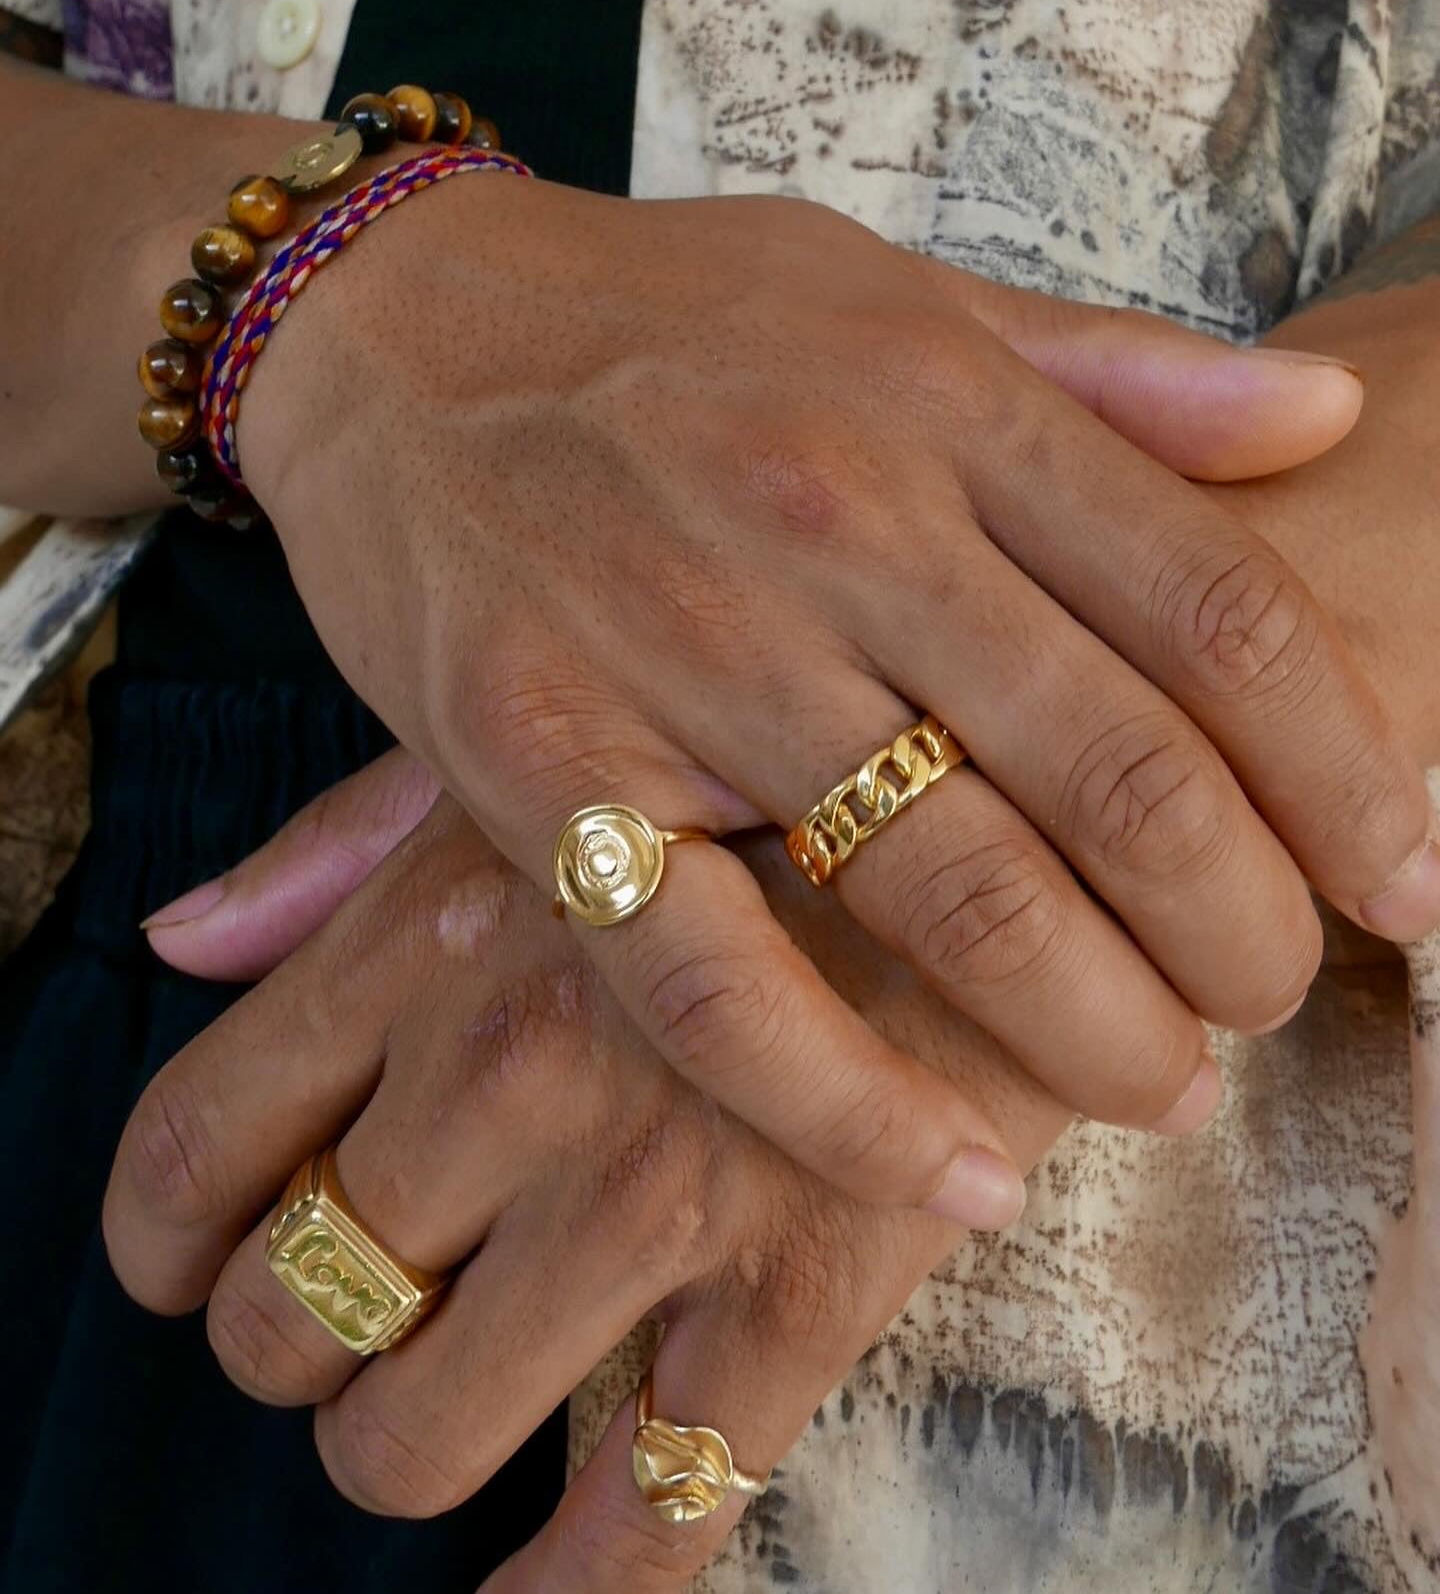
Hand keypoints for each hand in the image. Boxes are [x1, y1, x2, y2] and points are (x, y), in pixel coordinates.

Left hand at [108, 751, 1071, 1592]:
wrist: (1032, 776)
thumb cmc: (762, 756)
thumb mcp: (548, 746)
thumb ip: (345, 846)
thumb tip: (180, 937)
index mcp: (426, 936)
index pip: (196, 1145)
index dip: (166, 1243)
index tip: (192, 1272)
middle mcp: (507, 1072)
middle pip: (289, 1313)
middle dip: (294, 1350)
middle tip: (350, 1330)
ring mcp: (648, 1189)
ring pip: (413, 1440)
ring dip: (404, 1452)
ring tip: (448, 1415)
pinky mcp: (801, 1281)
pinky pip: (646, 1512)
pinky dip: (575, 1588)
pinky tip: (554, 1582)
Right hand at [235, 180, 1439, 1218]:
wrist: (396, 327)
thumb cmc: (662, 316)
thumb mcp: (898, 294)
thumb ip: (1110, 374)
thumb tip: (1324, 410)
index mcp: (947, 407)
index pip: (1220, 611)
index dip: (1349, 768)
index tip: (1404, 876)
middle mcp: (836, 523)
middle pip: (1118, 771)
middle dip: (1242, 930)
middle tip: (1275, 1000)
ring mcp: (685, 649)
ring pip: (949, 887)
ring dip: (1093, 1029)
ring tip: (1159, 1088)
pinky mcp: (544, 765)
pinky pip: (716, 982)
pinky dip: (846, 1106)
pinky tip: (953, 1176)